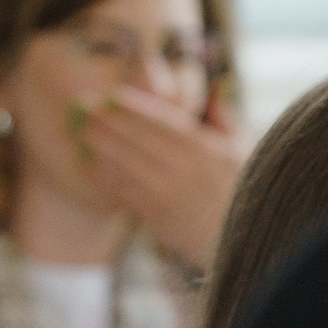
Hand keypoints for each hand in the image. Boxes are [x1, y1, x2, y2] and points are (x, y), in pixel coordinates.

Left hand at [77, 87, 242, 268]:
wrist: (241, 239)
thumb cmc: (243, 188)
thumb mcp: (243, 149)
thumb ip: (226, 118)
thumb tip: (217, 89)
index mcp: (205, 149)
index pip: (164, 122)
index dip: (136, 108)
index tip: (114, 95)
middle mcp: (185, 169)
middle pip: (140, 141)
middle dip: (112, 123)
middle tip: (87, 109)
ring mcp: (169, 195)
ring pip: (129, 166)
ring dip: (103, 148)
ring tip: (84, 133)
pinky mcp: (157, 218)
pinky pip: (127, 194)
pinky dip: (108, 179)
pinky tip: (92, 165)